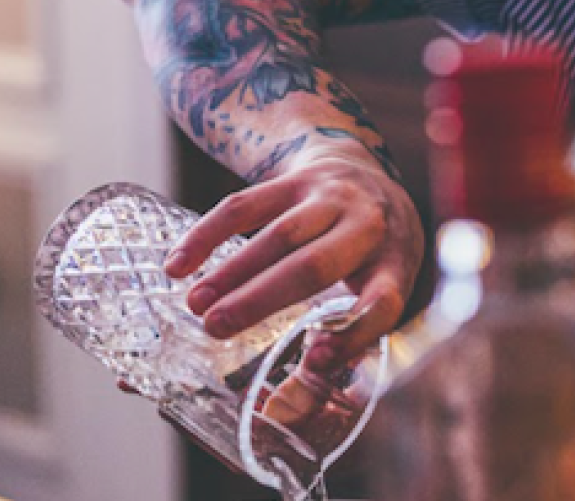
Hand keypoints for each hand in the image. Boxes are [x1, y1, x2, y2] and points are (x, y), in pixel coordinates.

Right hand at [166, 144, 423, 372]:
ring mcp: (329, 197)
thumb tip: (294, 405)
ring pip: (278, 235)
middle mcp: (368, 226)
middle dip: (262, 298)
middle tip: (216, 328)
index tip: (313, 360)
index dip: (354, 332)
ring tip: (196, 305)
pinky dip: (207, 234)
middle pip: (315, 265)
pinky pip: (245, 205)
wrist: (363, 169)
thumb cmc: (370, 250)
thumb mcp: (377, 285)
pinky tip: (179, 264)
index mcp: (395, 263)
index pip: (384, 300)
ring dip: (232, 271)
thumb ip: (343, 339)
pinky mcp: (293, 179)